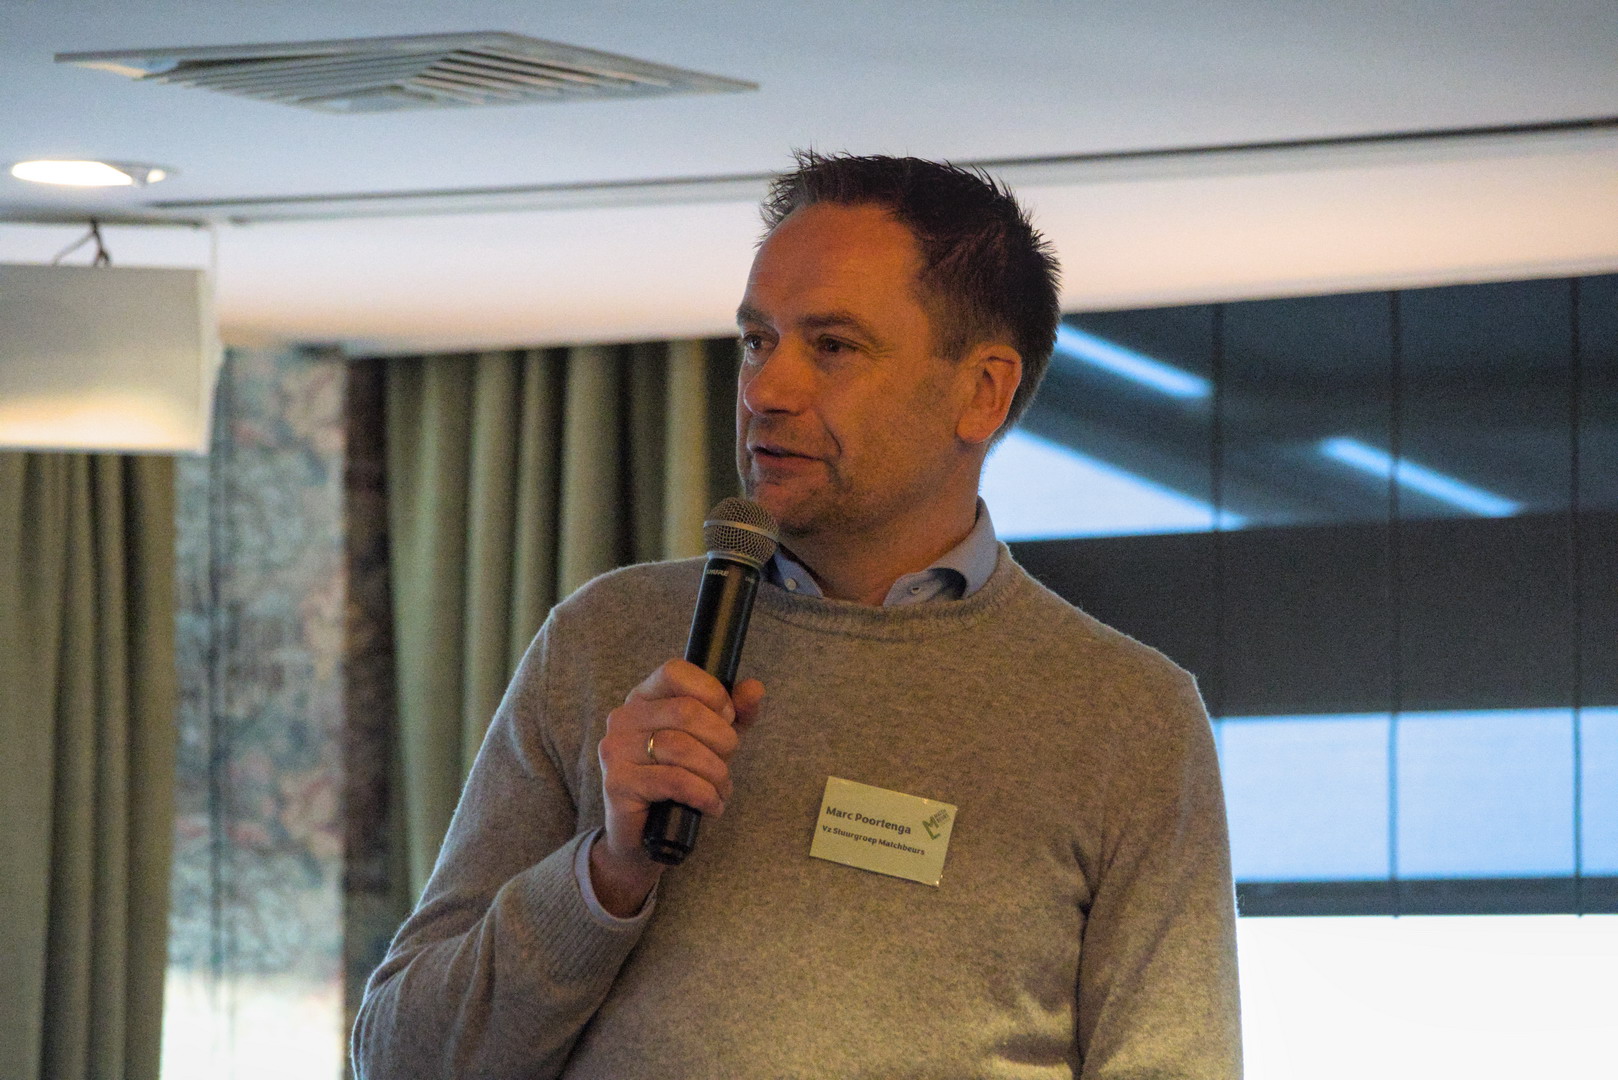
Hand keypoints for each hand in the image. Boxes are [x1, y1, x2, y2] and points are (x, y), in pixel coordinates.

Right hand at [589, 660, 764, 916]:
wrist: (646, 839)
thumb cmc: (680, 782)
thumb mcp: (714, 742)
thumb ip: (736, 714)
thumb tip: (754, 688)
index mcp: (644, 698)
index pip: (675, 671)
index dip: (712, 693)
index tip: (727, 719)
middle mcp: (623, 718)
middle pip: (686, 711)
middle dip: (721, 739)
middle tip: (728, 762)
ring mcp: (616, 750)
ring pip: (681, 747)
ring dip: (715, 773)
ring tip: (721, 789)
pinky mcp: (618, 784)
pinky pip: (675, 781)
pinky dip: (704, 794)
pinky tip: (711, 805)